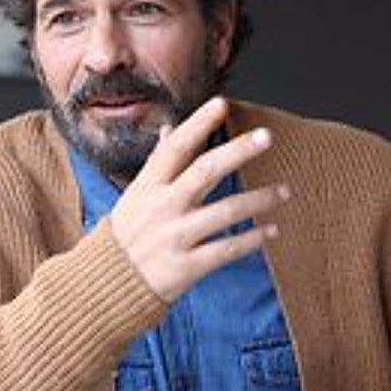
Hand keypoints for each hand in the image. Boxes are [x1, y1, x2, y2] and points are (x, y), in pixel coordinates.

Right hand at [108, 96, 290, 301]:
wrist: (104, 287)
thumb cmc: (125, 237)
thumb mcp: (134, 196)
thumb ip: (157, 164)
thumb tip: (171, 128)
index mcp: (147, 187)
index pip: (174, 148)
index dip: (196, 124)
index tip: (221, 104)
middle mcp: (162, 208)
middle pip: (204, 171)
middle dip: (237, 151)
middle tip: (267, 136)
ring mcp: (174, 238)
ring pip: (225, 212)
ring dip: (260, 200)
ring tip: (285, 192)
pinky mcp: (185, 267)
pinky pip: (226, 250)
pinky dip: (252, 239)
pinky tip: (272, 231)